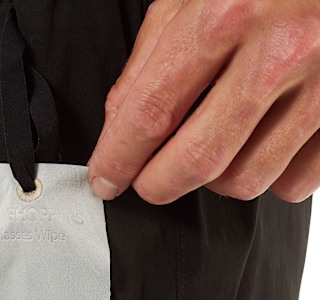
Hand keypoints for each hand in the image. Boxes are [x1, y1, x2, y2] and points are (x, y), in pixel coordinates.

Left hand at [86, 0, 319, 203]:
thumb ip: (152, 57)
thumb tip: (119, 125)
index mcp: (229, 13)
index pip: (150, 112)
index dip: (117, 158)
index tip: (105, 179)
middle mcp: (281, 51)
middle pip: (197, 161)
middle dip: (157, 185)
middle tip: (148, 181)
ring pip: (244, 181)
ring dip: (214, 179)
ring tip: (216, 144)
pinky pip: (292, 185)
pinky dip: (267, 177)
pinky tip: (262, 145)